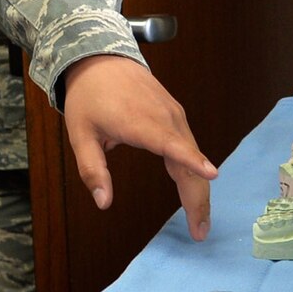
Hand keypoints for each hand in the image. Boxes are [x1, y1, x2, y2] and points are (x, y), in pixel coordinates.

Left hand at [59, 54, 216, 238]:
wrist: (101, 59)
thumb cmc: (89, 96)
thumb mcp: (80, 134)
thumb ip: (92, 169)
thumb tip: (103, 203)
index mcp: (140, 122)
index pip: (170, 144)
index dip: (191, 160)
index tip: (212, 175)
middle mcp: (164, 117)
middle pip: (189, 160)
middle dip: (198, 198)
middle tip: (200, 232)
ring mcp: (174, 115)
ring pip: (194, 155)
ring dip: (199, 189)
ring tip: (199, 221)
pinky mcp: (176, 115)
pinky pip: (190, 146)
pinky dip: (195, 171)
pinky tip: (194, 194)